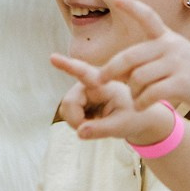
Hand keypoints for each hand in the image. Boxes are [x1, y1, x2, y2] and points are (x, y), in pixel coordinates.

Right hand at [51, 54, 178, 145]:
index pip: (84, 74)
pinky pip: (69, 115)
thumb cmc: (133, 117)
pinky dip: (78, 123)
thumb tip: (79, 132)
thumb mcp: (122, 126)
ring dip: (78, 122)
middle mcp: (90, 85)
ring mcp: (82, 92)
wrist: (136, 117)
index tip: (52, 58)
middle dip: (76, 120)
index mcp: (105, 85)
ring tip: (98, 123)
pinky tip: (93, 121)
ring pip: (66, 110)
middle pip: (69, 102)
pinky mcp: (78, 100)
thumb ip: (101, 129)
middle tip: (93, 129)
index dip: (67, 66)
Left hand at [89, 0, 189, 120]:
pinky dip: (141, 103)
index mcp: (168, 38)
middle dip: (111, 69)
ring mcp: (177, 64)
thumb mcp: (176, 57)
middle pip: (131, 56)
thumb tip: (119, 69)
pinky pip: (151, 93)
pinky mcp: (182, 83)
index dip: (132, 6)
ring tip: (135, 99)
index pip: (148, 16)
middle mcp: (171, 47)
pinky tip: (141, 107)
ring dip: (132, 92)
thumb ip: (150, 58)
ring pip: (138, 77)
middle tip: (100, 79)